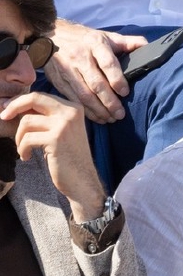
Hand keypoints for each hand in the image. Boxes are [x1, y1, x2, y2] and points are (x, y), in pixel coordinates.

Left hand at [0, 92, 104, 219]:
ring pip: (27, 121)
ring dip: (18, 137)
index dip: (20, 101)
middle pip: (34, 99)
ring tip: (23, 148)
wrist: (82, 180)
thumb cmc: (69, 157)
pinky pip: (27, 138)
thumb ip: (47, 116)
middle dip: (13, 106)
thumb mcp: (62, 131)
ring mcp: (64, 125)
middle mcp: (71, 113)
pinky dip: (22, 149)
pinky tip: (27, 157)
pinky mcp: (56, 139)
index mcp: (74, 108)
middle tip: (3, 117)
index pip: (41, 95)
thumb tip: (18, 105)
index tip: (7, 110)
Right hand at [45, 21, 146, 123]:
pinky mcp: (58, 80)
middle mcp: (80, 57)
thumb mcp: (107, 36)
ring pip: (83, 94)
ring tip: (110, 119)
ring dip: (98, 110)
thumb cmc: (86, 39)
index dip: (117, 80)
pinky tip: (96, 117)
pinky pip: (72, 98)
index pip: (108, 64)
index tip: (125, 93)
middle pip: (96, 83)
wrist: (51, 34)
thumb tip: (148, 47)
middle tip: (120, 114)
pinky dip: (85, 110)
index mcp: (95, 44)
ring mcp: (67, 69)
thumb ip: (129, 42)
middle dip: (109, 102)